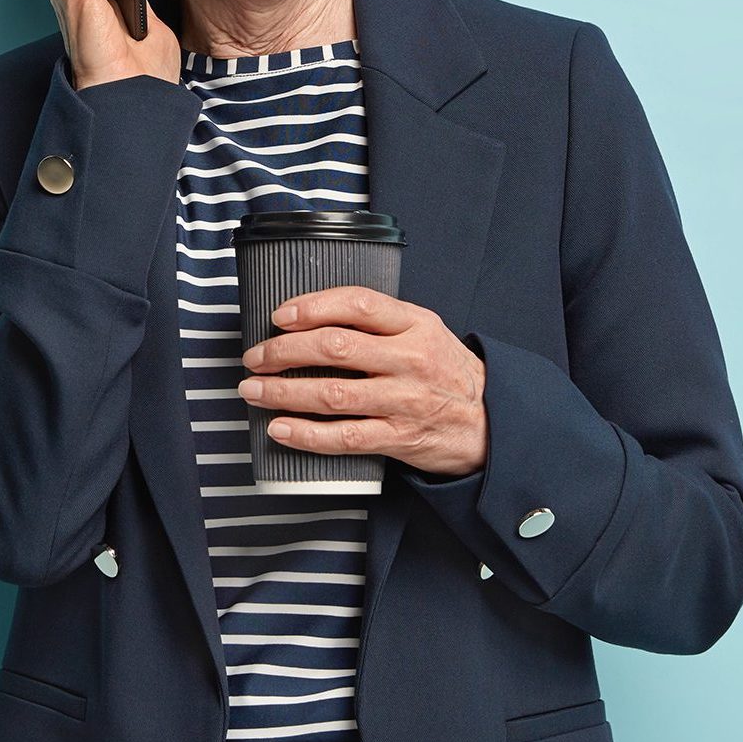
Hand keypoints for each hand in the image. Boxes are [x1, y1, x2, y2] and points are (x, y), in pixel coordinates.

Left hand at [238, 286, 487, 477]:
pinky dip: (306, 434)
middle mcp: (409, 360)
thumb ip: (380, 321)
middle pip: (336, 348)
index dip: (312, 306)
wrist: (490, 422)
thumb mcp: (425, 330)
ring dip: (283, 393)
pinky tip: (279, 428)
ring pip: (333, 394)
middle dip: (284, 351)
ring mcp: (404, 401)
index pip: (357, 303)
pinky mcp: (399, 438)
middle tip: (255, 356)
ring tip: (253, 389)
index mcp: (415, 324)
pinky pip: (345, 437)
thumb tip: (312, 317)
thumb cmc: (446, 371)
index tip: (279, 316)